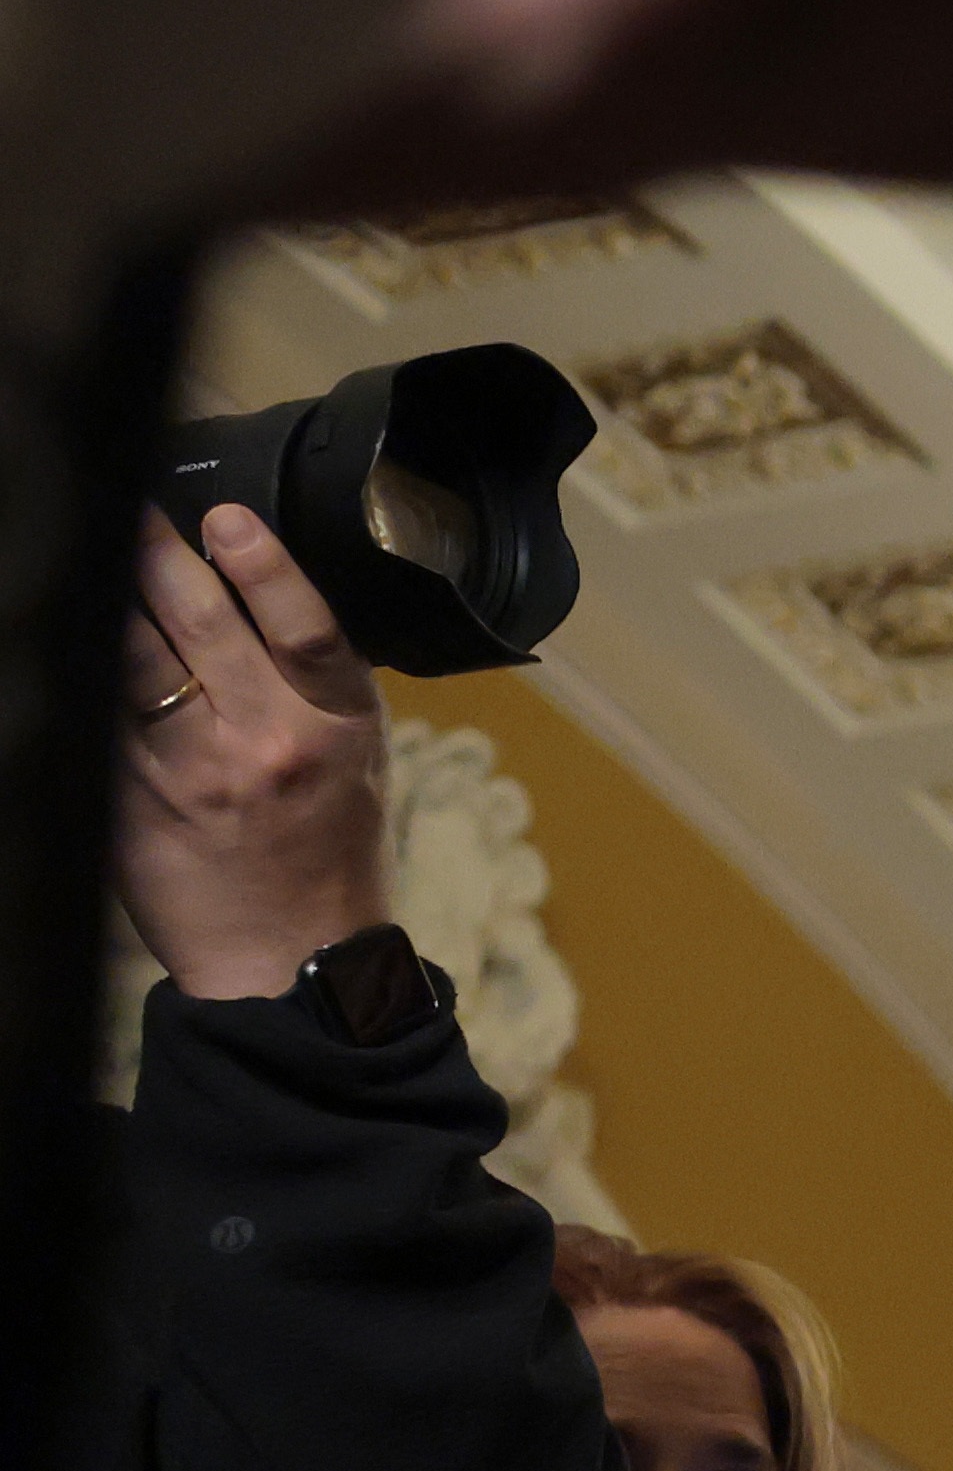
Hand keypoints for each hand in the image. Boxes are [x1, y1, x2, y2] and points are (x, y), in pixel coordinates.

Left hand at [109, 509, 388, 1003]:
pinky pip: (104, 722)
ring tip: (99, 555)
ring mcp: (194, 772)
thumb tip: (253, 602)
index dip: (263, 564)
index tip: (226, 518)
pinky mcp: (135, 802)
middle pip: (206, 626)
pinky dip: (88, 673)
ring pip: (139, 663)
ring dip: (116, 602)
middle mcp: (268, 741)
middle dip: (162, 558)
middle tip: (135, 513)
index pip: (304, 624)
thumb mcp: (358, 758)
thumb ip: (314, 687)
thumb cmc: (330, 853)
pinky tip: (77, 639)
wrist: (290, 958)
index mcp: (336, 725)